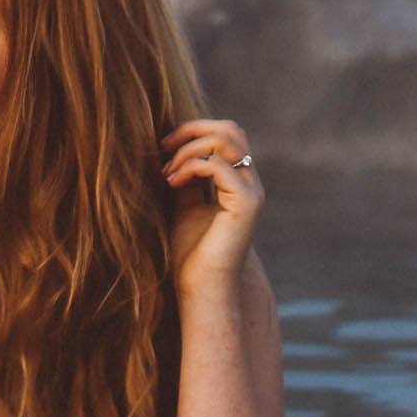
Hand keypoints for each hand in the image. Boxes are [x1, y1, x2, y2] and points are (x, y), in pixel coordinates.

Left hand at [161, 118, 262, 297]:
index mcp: (239, 181)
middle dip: (193, 129)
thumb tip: (176, 145)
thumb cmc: (192, 251)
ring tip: (167, 172)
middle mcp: (250, 183)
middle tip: (165, 146)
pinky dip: (190, 166)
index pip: (227, 134)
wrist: (201, 286)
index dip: (194, 130)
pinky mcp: (247, 204)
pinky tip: (173, 182)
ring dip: (189, 149)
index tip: (164, 145)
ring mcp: (252, 192)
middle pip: (231, 129)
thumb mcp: (186, 202)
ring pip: (226, 140)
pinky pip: (218, 165)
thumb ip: (189, 175)